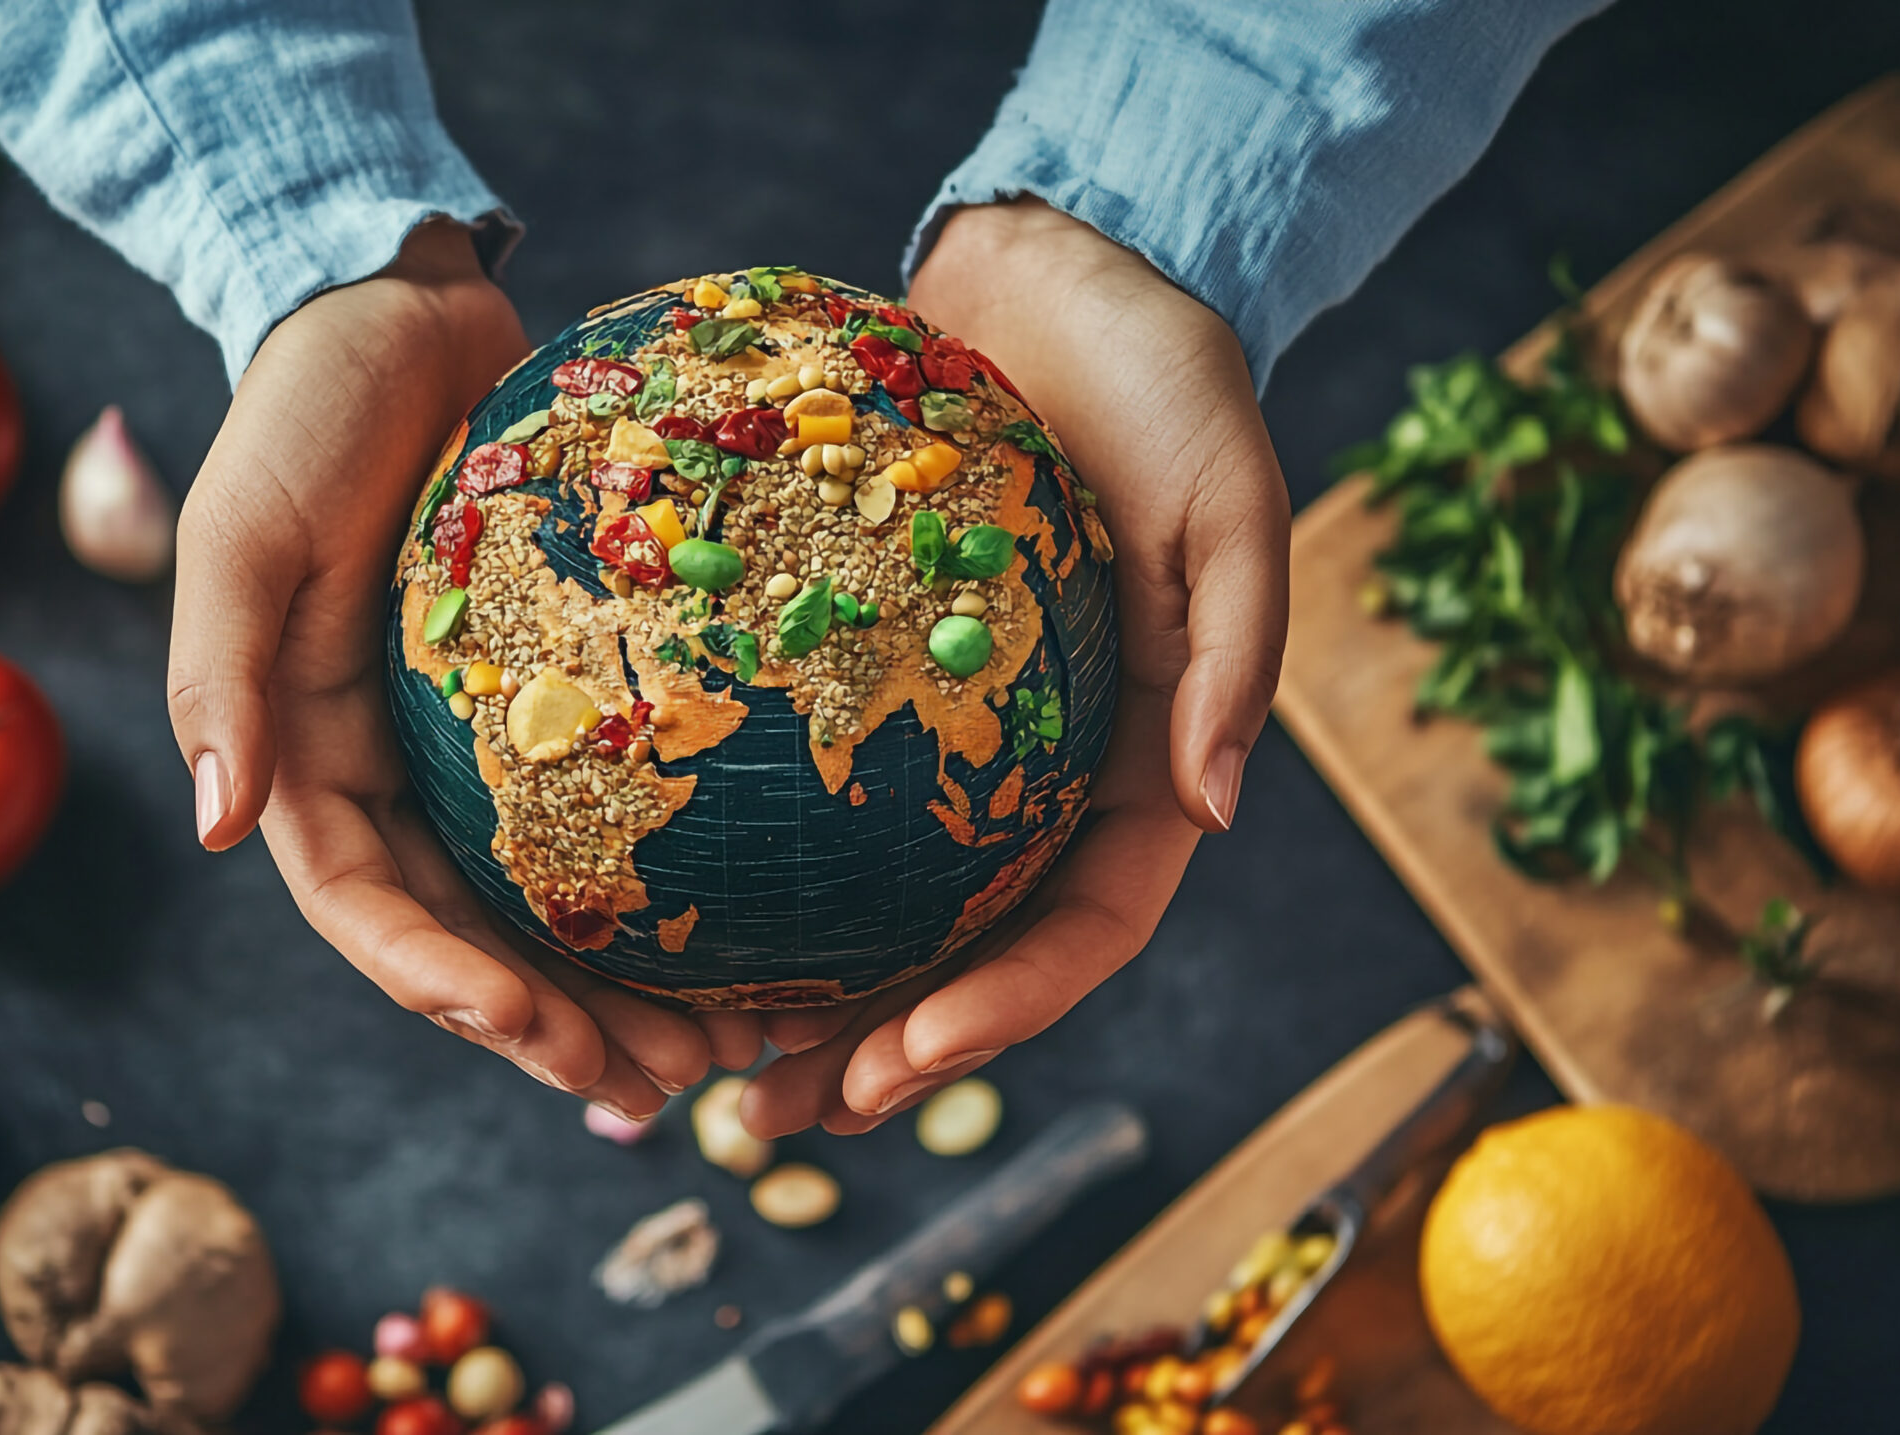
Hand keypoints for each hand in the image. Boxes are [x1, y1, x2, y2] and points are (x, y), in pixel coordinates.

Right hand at [167, 221, 759, 1116]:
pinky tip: (761, 920)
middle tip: (671, 1088)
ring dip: (630, 985)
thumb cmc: (303, 412)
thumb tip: (219, 825)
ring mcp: (478, 743)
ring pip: (556, 897)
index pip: (370, 911)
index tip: (537, 1036)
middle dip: (560, 1029)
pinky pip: (621, 802)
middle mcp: (396, 773)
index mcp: (306, 758)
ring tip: (735, 1050)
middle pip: (476, 938)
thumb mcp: (240, 530)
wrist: (397, 309)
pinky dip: (676, 873)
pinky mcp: (564, 694)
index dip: (445, 987)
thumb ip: (219, 673)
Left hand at [742, 199, 1291, 1135]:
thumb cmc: (1167, 377)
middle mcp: (1049, 767)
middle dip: (881, 1051)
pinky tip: (669, 907)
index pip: (1085, 927)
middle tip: (773, 1116)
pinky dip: (758, 859)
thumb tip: (1211, 807)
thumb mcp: (1230, 499)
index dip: (999, 1014)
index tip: (898, 1067)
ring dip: (810, 994)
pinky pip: (812, 782)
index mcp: (1145, 755)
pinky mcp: (875, 667)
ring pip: (886, 898)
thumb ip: (1230, 654)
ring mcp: (960, 728)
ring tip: (712, 1068)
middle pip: (969, 950)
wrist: (1068, 270)